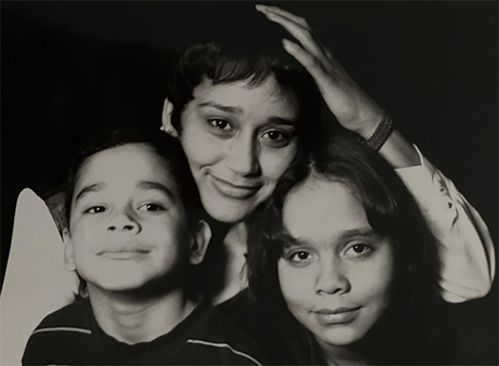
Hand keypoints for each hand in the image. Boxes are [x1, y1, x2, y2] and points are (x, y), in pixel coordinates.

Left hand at [256, 4, 382, 138]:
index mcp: (322, 55)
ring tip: (270, 15)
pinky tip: (285, 43)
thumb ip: (311, 73)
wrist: (363, 114)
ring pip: (306, 38)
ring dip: (287, 25)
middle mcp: (325, 55)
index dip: (285, 20)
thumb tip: (296, 71)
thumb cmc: (344, 102)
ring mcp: (327, 65)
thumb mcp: (322, 84)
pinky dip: (298, 50)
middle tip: (262, 8)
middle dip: (281, 16)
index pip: (302, 30)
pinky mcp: (327, 79)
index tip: (267, 13)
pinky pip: (311, 62)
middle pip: (302, 27)